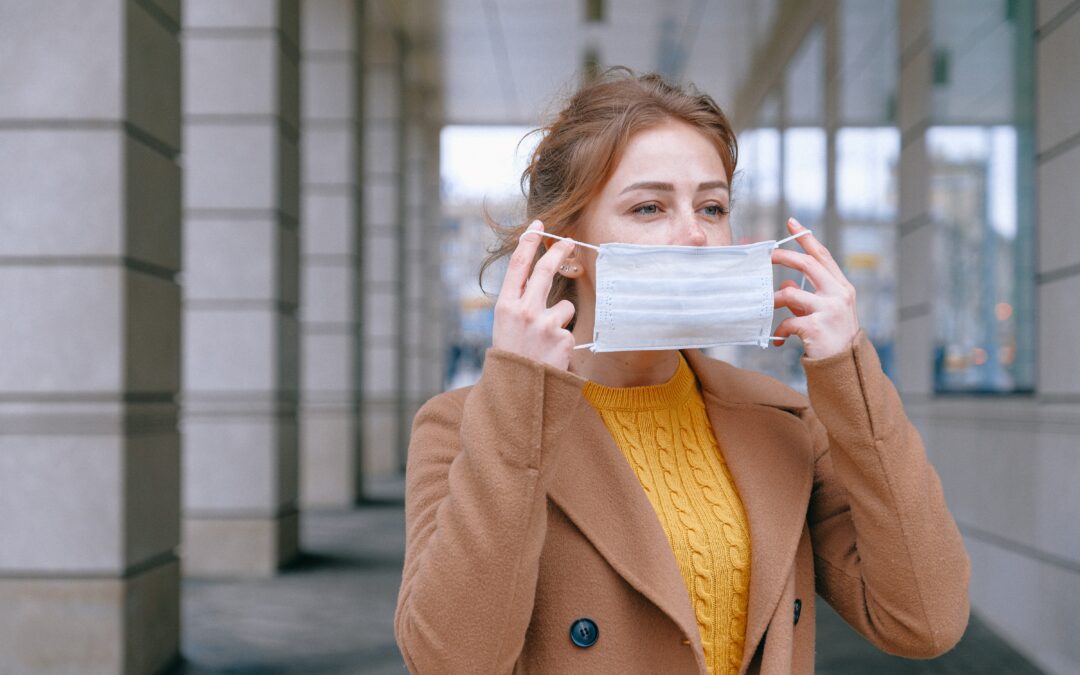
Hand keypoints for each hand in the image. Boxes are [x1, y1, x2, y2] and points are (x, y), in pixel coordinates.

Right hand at [492, 220, 577, 369]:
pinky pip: (570, 330)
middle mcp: (524, 311)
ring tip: (545, 343)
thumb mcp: (505, 327)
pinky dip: (564, 341)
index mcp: (505, 307)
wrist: (517, 393)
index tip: (538, 226)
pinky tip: (552, 355)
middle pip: (546, 272)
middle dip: (559, 251)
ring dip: (560, 321)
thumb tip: (544, 278)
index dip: (528, 243)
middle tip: (569, 240)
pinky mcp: (563, 339)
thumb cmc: (512, 358)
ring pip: (564, 307)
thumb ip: (520, 303)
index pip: (518, 266)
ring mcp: (544, 324)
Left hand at [770, 218, 860, 358]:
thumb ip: (807, 297)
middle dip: (783, 257)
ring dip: (774, 300)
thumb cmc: (832, 339)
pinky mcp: (816, 326)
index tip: (792, 223)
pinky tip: (779, 340)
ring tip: (767, 308)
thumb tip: (787, 286)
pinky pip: (787, 321)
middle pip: (807, 264)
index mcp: (842, 287)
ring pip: (790, 293)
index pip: (823, 256)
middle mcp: (839, 294)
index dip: (806, 238)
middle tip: (767, 257)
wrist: (845, 369)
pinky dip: (780, 330)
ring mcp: (829, 309)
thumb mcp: (823, 313)